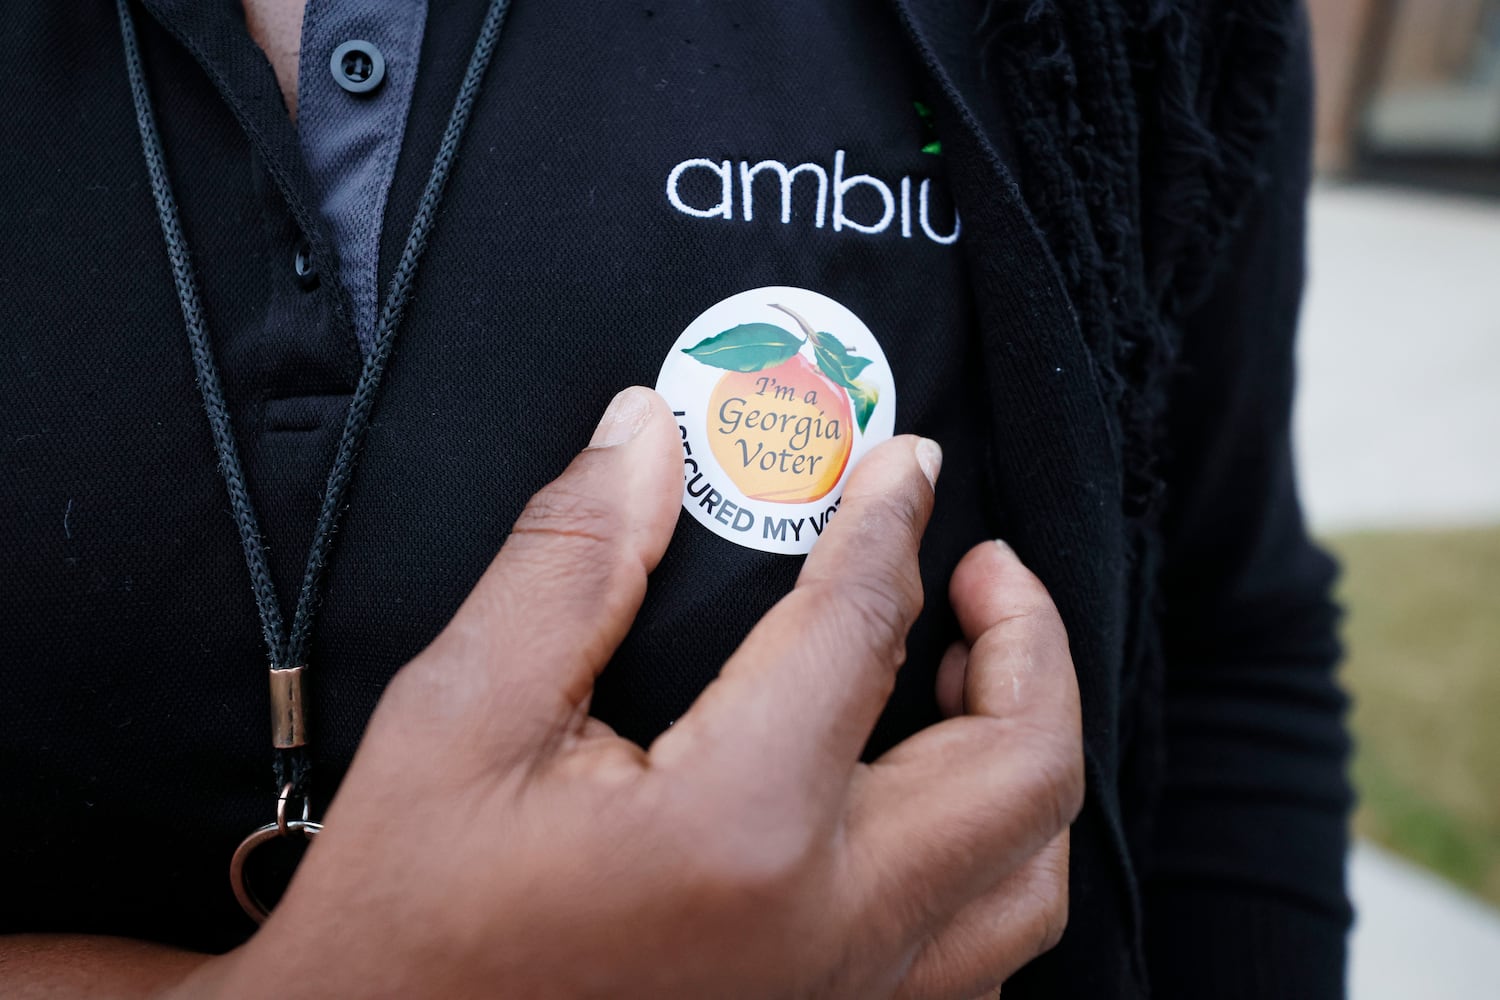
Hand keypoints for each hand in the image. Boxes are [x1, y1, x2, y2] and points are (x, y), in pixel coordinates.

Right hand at [190, 387, 1082, 999]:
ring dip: (1026, 755)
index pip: (861, 629)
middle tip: (979, 568)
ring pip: (1029, 880)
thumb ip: (569, 562)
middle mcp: (829, 934)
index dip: (889, 522)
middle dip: (1030, 640)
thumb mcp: (459, 719)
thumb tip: (643, 435)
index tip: (903, 466)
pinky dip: (990, 864)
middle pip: (1022, 768)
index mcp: (740, 833)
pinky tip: (928, 813)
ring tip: (972, 674)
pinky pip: (976, 959)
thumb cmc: (405, 924)